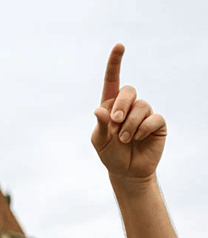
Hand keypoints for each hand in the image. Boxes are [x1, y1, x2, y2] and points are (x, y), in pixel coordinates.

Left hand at [91, 44, 166, 179]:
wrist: (127, 171)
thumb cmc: (111, 155)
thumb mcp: (99, 142)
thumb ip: (99, 126)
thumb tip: (99, 110)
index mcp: (110, 106)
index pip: (112, 80)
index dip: (115, 63)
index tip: (119, 46)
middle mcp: (128, 106)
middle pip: (129, 91)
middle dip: (121, 105)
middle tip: (115, 122)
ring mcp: (144, 113)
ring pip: (141, 106)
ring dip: (130, 124)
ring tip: (124, 139)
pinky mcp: (157, 123)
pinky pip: (153, 118)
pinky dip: (143, 129)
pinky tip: (138, 138)